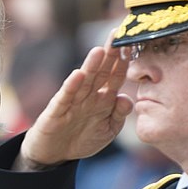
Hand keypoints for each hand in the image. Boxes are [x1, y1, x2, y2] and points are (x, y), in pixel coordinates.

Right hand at [20, 46, 133, 170]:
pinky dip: (71, 86)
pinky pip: (65, 97)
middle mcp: (88, 95)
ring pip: (84, 81)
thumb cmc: (82, 138)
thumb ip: (118, 115)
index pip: (115, 76)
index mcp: (103, 98)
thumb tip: (127, 98)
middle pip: (101, 72)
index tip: (133, 43)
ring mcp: (72, 101)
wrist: (54, 153)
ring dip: (91, 66)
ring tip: (100, 51)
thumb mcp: (107, 130)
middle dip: (109, 54)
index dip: (124, 61)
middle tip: (117, 35)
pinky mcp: (57, 110)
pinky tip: (78, 75)